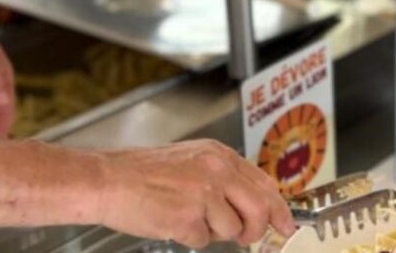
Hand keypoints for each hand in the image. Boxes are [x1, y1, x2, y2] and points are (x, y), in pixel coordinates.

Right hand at [96, 139, 295, 248]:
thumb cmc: (144, 173)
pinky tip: (172, 221)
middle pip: (260, 209)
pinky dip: (190, 238)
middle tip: (246, 237)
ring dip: (214, 232)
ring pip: (232, 230)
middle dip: (256, 230)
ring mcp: (203, 194)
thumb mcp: (192, 160)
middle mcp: (217, 170)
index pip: (265, 184)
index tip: (287, 223)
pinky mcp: (187, 217)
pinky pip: (204, 240)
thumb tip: (253, 204)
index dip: (279, 208)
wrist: (109, 180)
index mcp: (220, 155)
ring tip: (188, 216)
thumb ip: (224, 177)